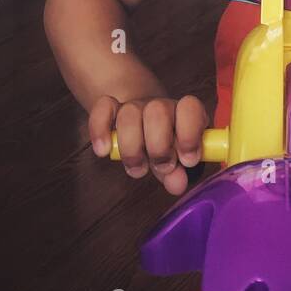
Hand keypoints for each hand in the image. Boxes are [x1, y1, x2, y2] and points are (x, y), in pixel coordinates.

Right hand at [89, 94, 208, 196]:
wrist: (144, 122)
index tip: (187, 160)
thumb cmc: (166, 145)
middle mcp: (161, 105)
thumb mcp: (176, 159)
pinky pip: (102, 107)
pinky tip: (104, 151)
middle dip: (158, 147)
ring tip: (138, 169)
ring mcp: (135, 105)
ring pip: (129, 114)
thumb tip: (178, 185)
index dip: (189, 134)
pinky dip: (100, 130)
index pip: (190, 108)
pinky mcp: (111, 107)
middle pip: (157, 112)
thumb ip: (178, 171)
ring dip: (131, 148)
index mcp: (184, 113)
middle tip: (161, 166)